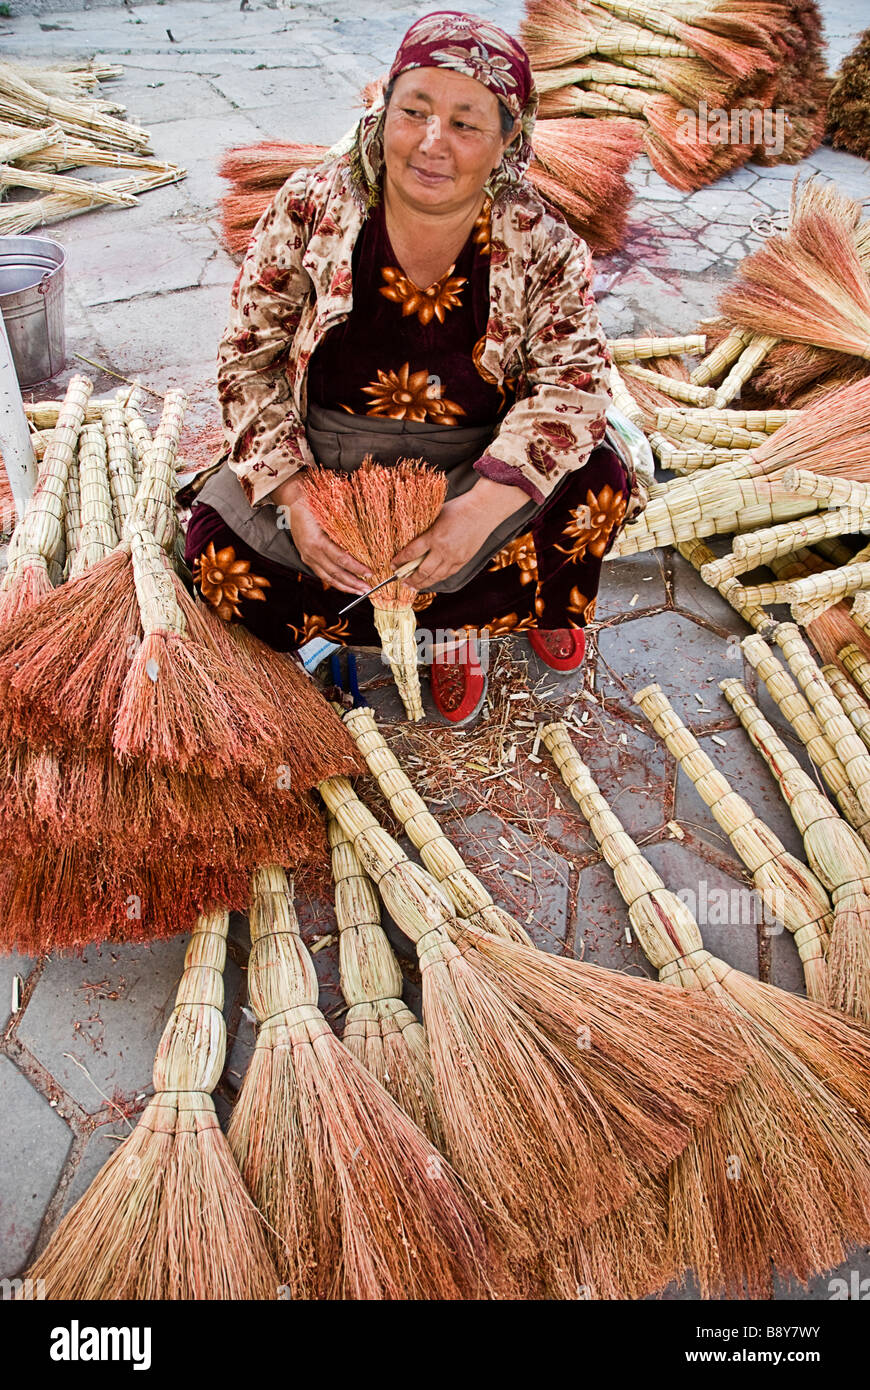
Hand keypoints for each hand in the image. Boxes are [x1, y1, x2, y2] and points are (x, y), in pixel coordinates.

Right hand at [285, 494, 370, 593]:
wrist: (290, 500)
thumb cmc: (311, 502)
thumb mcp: (328, 511)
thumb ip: (343, 525)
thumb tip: (364, 537)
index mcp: (316, 542)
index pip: (341, 559)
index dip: (356, 568)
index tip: (370, 573)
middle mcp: (310, 552)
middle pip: (335, 573)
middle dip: (353, 583)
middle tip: (368, 589)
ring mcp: (307, 556)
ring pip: (327, 578)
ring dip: (344, 586)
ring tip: (359, 591)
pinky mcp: (306, 557)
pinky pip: (322, 574)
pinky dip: (334, 581)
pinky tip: (344, 584)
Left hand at [394, 477, 527, 589]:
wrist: (483, 510)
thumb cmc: (459, 508)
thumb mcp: (436, 515)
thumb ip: (426, 529)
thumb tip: (413, 537)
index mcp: (434, 537)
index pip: (411, 553)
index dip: (400, 561)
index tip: (393, 565)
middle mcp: (443, 550)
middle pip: (422, 571)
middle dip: (410, 579)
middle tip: (402, 582)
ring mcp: (454, 558)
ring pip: (435, 577)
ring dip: (423, 583)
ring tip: (414, 586)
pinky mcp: (463, 561)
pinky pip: (447, 574)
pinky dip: (437, 579)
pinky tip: (431, 580)